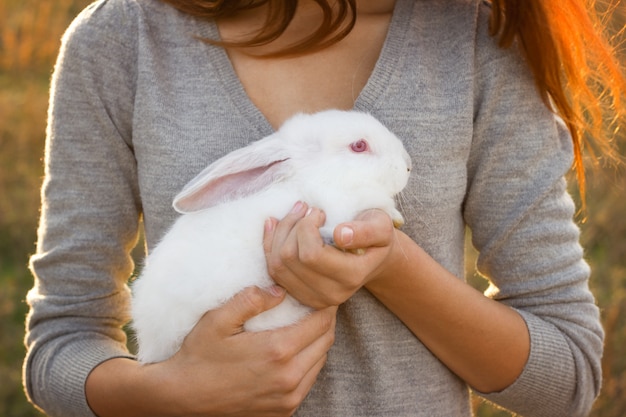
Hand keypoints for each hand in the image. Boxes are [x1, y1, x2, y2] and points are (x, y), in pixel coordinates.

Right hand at [86, 286, 335, 416]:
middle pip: (326, 341)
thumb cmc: (199, 356)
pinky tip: (294, 351)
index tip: (318, 293)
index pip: (322, 322)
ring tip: (305, 325)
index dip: (325, 304)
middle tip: (315, 305)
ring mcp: (288, 397)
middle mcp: (289, 377)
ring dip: (318, 342)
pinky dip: (308, 363)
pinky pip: (308, 381)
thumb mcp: (218, 320)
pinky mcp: (283, 410)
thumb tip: (280, 290)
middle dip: (325, 320)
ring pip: (320, 362)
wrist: (183, 397)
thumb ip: (250, 300)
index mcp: (278, 351)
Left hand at [263, 201, 401, 309]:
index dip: (307, 227)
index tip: (319, 212)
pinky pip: (272, 271)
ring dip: (280, 234)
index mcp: (352, 277)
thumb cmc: (375, 236)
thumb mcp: (381, 226)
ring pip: (277, 265)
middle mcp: (331, 295)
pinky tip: (277, 226)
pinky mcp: (299, 295)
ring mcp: (313, 299)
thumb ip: (366, 231)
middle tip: (306, 209)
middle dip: (292, 226)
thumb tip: (341, 235)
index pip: (311, 254)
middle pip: (290, 258)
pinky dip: (271, 245)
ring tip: (296, 215)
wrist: (373, 256)